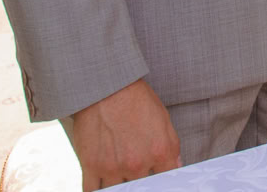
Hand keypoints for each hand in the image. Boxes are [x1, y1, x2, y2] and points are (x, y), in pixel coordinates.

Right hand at [66, 78, 180, 187]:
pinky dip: (98, 191)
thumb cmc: (135, 99)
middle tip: (137, 171)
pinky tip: (103, 185)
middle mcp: (137, 163)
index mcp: (159, 152)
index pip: (169, 180)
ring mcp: (113, 167)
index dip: (165, 181)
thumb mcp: (163, 118)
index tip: (158, 178)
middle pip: (143, 188)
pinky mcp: (91, 166)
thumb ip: (172, 146)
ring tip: (121, 175)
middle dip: (142, 182)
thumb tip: (175, 166)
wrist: (105, 86)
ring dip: (121, 186)